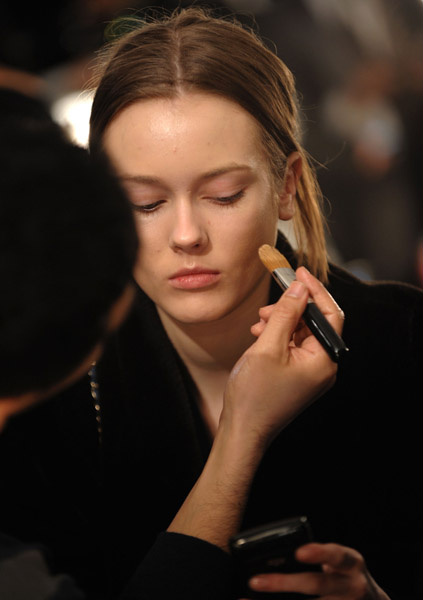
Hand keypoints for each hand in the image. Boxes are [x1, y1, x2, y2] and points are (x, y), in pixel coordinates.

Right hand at [222, 267, 344, 448]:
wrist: (243, 430)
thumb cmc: (254, 395)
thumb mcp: (268, 347)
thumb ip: (285, 314)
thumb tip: (300, 288)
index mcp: (324, 361)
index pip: (330, 315)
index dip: (315, 290)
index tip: (298, 272)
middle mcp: (322, 366)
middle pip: (316, 322)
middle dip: (292, 308)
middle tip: (269, 303)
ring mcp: (310, 372)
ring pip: (301, 332)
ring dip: (282, 321)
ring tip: (259, 323)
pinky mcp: (297, 375)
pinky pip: (293, 346)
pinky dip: (278, 335)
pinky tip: (259, 334)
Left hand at [248, 543, 390, 599]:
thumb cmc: (343, 575)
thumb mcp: (339, 562)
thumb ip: (316, 558)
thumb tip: (272, 559)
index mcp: (351, 563)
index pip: (337, 555)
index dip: (319, 553)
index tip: (299, 552)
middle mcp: (352, 587)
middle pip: (317, 585)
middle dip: (284, 583)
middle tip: (254, 581)